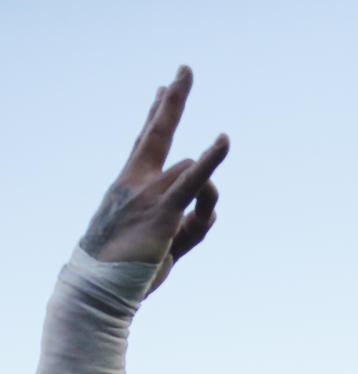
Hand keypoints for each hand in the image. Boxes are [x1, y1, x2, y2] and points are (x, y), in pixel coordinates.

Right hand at [79, 66, 228, 294]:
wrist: (102, 287)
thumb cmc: (130, 270)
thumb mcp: (166, 243)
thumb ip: (192, 225)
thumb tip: (215, 212)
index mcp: (130, 185)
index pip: (146, 142)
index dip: (156, 114)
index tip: (163, 89)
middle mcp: (137, 182)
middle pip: (159, 132)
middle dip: (173, 99)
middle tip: (184, 70)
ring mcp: (148, 194)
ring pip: (193, 177)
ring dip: (202, 202)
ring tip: (178, 234)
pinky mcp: (163, 212)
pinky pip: (193, 182)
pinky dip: (211, 161)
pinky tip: (223, 140)